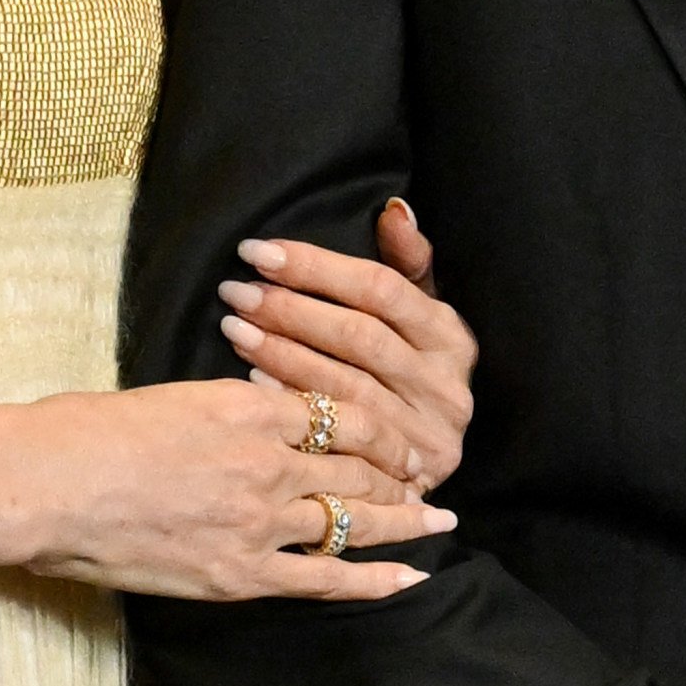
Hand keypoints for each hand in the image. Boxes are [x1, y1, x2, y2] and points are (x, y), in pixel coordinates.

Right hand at [14, 374, 455, 601]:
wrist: (47, 485)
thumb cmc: (86, 434)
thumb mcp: (172, 398)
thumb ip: (227, 409)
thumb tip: (257, 416)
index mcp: (250, 404)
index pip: (342, 414)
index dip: (382, 427)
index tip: (398, 434)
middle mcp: (269, 458)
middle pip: (360, 465)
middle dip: (402, 471)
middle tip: (432, 476)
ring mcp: (258, 519)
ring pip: (354, 517)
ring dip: (405, 519)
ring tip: (439, 521)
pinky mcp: (239, 572)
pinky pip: (326, 578)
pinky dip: (376, 579)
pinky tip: (414, 578)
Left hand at [217, 199, 477, 493]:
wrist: (429, 463)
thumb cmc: (413, 376)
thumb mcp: (423, 317)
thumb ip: (408, 265)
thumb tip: (394, 210)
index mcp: (452, 337)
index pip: (381, 289)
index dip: (317, 267)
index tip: (260, 251)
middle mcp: (446, 386)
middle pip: (359, 336)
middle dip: (291, 310)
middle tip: (235, 291)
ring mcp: (426, 435)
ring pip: (344, 385)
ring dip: (282, 354)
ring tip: (234, 328)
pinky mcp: (401, 476)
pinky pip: (335, 434)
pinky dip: (292, 402)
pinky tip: (251, 380)